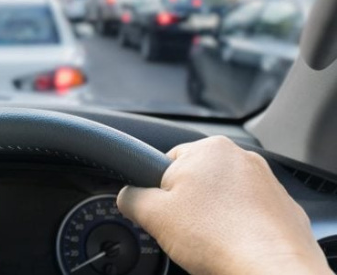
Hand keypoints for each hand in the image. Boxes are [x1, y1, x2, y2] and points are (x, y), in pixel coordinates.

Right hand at [117, 136, 331, 274]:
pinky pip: (250, 215)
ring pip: (224, 198)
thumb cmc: (218, 238)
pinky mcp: (284, 208)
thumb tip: (127, 196)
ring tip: (212, 242)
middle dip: (188, 205)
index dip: (158, 194)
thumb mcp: (153, 215)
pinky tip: (234, 246)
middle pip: (196, 181)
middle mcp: (241, 157)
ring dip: (214, 218)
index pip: (166, 164)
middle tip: (186, 232)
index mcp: (208, 148)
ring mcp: (267, 182)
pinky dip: (240, 229)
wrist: (273, 271)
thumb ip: (131, 198)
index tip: (163, 216)